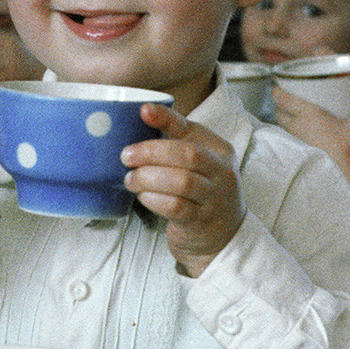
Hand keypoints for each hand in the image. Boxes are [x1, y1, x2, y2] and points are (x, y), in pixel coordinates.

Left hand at [120, 104, 244, 276]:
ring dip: (149, 178)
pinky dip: (154, 199)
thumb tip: (143, 113)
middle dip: (152, 152)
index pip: (193, 128)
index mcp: (220, 150)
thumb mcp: (195, 163)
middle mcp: (222, 172)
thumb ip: (174, 141)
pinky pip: (176, 207)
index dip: (167, 118)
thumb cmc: (201, 192)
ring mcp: (215, 198)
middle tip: (127, 156)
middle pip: (188, 155)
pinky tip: (142, 196)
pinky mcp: (201, 222)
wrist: (222, 237)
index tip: (143, 111)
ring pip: (181, 182)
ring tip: (130, 179)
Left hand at [273, 87, 349, 209]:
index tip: (277, 87)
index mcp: (308, 115)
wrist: (339, 182)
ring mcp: (294, 146)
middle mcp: (296, 129)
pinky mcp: (295, 161)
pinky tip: (302, 145)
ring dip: (286, 127)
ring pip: (282, 131)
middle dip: (281, 109)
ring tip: (295, 124)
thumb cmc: (346, 152)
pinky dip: (291, 143)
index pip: (283, 99)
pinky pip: (288, 147)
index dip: (278, 91)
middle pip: (279, 115)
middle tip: (287, 105)